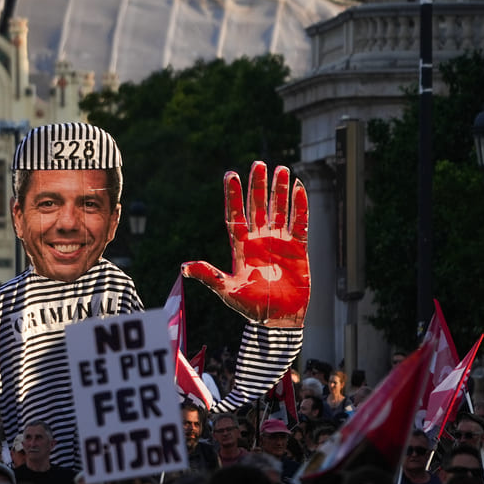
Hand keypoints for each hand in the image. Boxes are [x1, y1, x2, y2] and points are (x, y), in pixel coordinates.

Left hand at [182, 162, 309, 327]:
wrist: (278, 320)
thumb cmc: (250, 308)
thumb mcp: (227, 291)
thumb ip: (209, 276)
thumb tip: (184, 267)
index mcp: (241, 247)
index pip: (235, 216)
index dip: (233, 196)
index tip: (230, 175)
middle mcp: (259, 240)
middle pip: (258, 207)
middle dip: (258, 185)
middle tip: (258, 163)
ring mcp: (279, 243)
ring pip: (279, 210)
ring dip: (279, 190)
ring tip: (280, 168)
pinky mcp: (298, 249)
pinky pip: (300, 223)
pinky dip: (300, 207)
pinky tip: (299, 188)